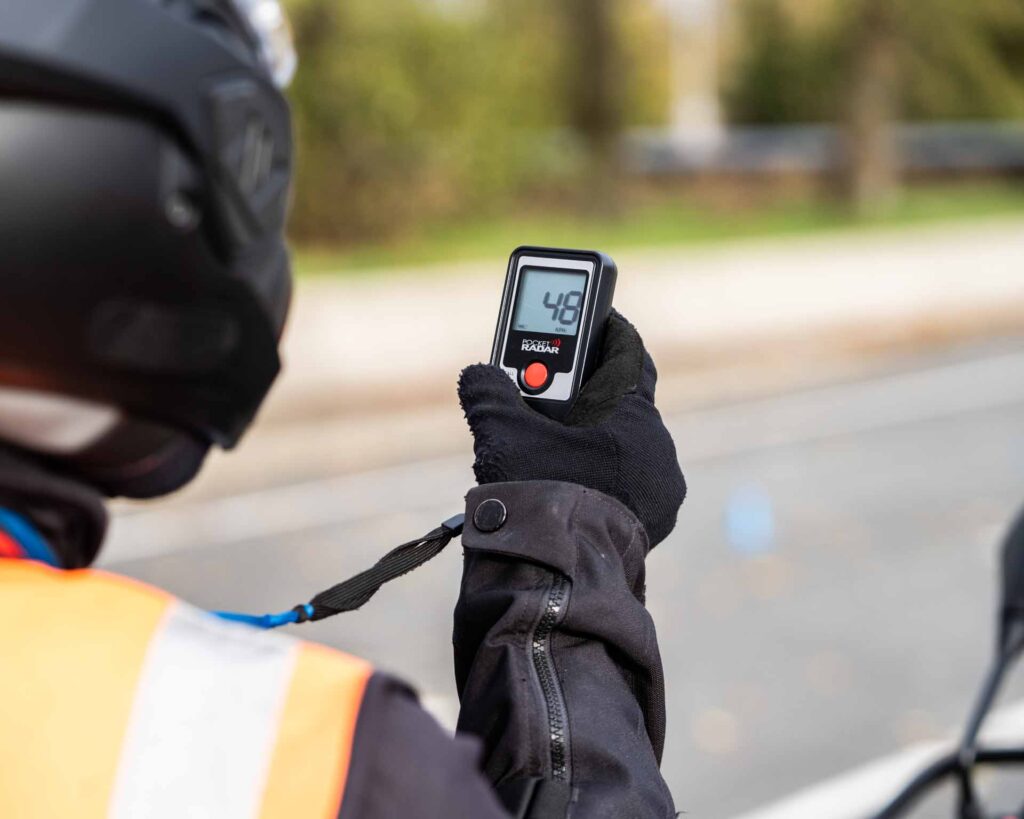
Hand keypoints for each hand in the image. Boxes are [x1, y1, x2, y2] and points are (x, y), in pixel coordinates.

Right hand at [458, 311, 684, 548]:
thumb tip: (476, 375)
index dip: (606, 331)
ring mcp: (660, 493)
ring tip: (549, 445)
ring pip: (622, 447)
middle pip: (620, 403)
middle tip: (548, 389)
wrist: (560, 578)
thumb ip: (488, 395)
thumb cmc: (540, 496)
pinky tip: (564, 481)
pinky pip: (626, 484)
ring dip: (590, 439)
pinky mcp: (651, 524)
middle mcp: (659, 452)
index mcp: (636, 419)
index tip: (590, 319)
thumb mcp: (504, 437)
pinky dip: (599, 475)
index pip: (628, 353)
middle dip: (585, 393)